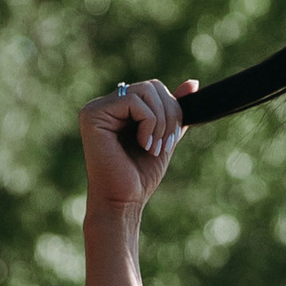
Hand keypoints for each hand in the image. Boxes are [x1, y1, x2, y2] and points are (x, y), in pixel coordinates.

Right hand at [79, 75, 196, 214]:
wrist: (124, 202)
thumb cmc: (140, 176)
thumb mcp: (165, 138)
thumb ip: (174, 112)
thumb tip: (193, 83)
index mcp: (119, 109)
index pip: (154, 89)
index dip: (172, 110)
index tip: (170, 141)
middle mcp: (105, 105)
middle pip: (151, 86)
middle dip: (169, 115)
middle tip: (164, 145)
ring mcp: (96, 108)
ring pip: (145, 90)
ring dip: (160, 122)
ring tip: (153, 147)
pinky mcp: (92, 115)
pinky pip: (133, 101)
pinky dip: (148, 123)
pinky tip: (143, 144)